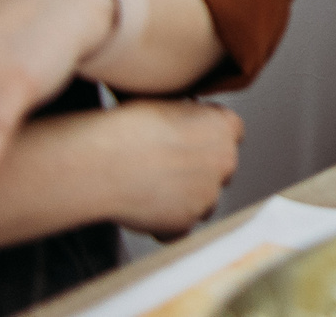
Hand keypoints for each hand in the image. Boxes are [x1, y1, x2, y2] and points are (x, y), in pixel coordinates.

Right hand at [91, 100, 244, 239]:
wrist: (104, 160)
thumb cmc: (128, 128)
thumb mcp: (169, 106)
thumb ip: (191, 120)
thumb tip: (187, 128)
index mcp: (224, 125)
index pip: (232, 134)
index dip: (207, 141)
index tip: (189, 145)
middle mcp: (226, 159)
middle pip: (219, 171)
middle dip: (198, 173)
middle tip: (163, 170)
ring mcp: (209, 193)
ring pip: (203, 203)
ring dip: (183, 202)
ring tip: (148, 191)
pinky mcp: (186, 221)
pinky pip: (178, 230)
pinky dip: (163, 227)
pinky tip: (142, 212)